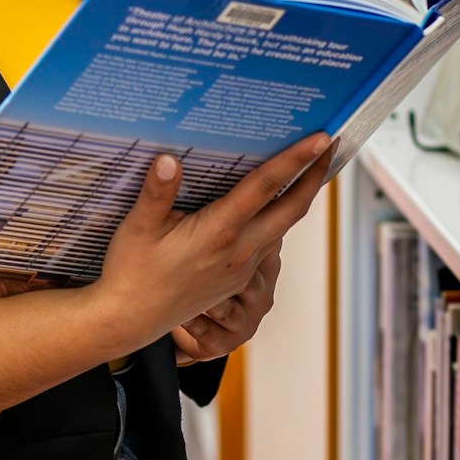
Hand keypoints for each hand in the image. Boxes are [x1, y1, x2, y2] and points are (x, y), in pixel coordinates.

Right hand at [92, 131, 333, 360]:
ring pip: (282, 227)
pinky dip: (279, 219)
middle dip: (315, 176)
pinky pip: (267, 243)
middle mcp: (238, 252)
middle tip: (329, 146)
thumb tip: (168, 159)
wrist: (130, 320)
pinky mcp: (237, 280)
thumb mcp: (137, 228)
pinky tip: (274, 206)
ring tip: (309, 169)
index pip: (266, 187)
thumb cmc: (131, 273)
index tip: (321, 139)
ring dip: (300, 198)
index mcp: (218, 233)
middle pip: (292, 209)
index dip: (296, 160)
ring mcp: (241, 269)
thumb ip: (156, 193)